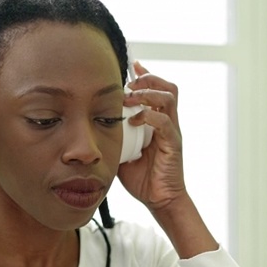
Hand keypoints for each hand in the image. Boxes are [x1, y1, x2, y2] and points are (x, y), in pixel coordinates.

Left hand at [117, 62, 187, 212]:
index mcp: (158, 123)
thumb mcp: (122, 152)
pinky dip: (149, 116)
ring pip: (168, 97)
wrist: (159, 200)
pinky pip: (164, 122)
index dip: (146, 76)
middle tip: (129, 83)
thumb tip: (93, 126)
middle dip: (147, 79)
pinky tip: (135, 121)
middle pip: (167, 87)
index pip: (158, 90)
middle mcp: (168, 123)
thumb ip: (115, 136)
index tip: (132, 66)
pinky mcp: (173, 144)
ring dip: (147, 93)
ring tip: (130, 97)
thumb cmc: (143, 179)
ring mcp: (172, 132)